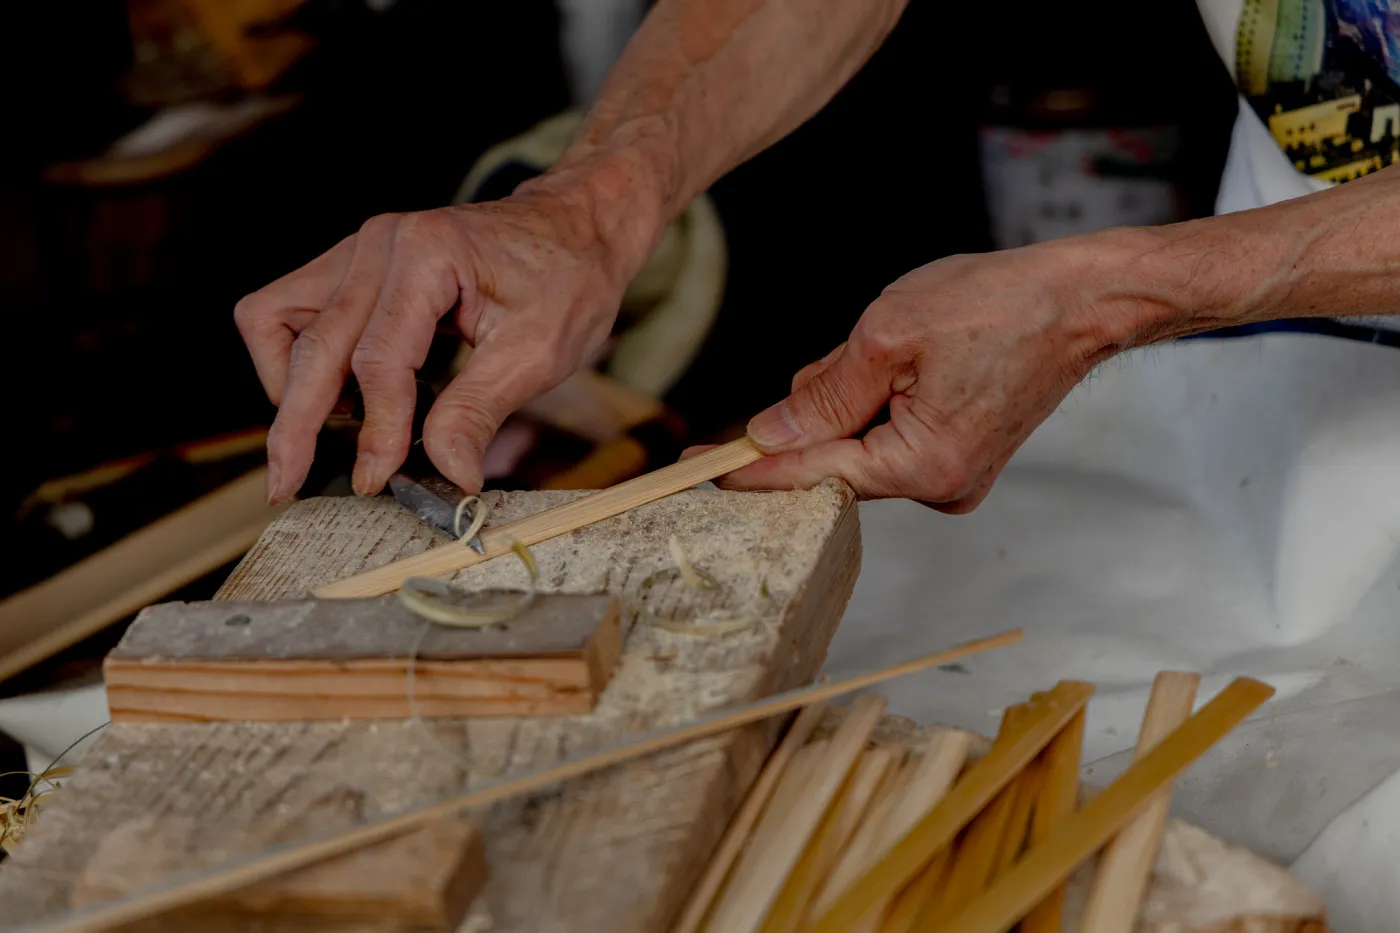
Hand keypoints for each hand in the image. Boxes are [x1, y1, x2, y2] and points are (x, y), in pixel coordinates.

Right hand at [235, 187, 635, 503]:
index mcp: (427, 253)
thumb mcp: (539, 353)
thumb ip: (479, 412)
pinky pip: (292, 311)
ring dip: (289, 385)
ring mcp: (359, 250)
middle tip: (289, 486)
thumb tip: (448, 476)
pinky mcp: (354, 266)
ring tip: (322, 439)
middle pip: (312, 345)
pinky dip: (300, 360)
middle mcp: (379, 243)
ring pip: (275, 319)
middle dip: (297, 424)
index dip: (375, 430)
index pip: (377, 359)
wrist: (576, 229)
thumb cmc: (568, 280)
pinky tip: (341, 401)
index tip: (374, 482)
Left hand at [717, 237, 1141, 510]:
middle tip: (854, 352)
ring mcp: (954, 479)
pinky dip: (882, 401)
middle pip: (836, 460)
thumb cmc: (997, 306)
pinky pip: (892, 437)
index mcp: (921, 465)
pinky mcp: (961, 460)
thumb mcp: (888, 336)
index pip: (810, 473)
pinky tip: (912, 361)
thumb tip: (767, 434)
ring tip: (905, 345)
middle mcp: (940, 488)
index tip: (694, 469)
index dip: (749, 469)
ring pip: (862, 445)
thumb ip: (822, 394)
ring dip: (856, 398)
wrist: (1081, 301)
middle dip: (821, 409)